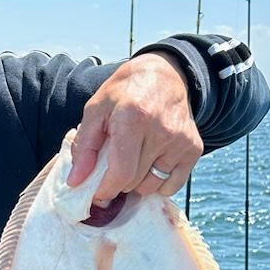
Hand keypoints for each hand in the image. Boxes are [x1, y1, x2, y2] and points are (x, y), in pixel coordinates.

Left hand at [67, 55, 200, 204]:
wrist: (164, 74)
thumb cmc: (124, 93)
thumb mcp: (96, 110)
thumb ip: (83, 147)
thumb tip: (75, 182)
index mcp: (133, 119)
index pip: (122, 173)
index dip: (105, 190)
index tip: (97, 194)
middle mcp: (162, 131)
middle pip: (135, 182)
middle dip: (118, 183)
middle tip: (112, 169)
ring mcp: (181, 141)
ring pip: (152, 186)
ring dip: (137, 184)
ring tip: (132, 162)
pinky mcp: (194, 148)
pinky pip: (172, 185)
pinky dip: (158, 183)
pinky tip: (150, 164)